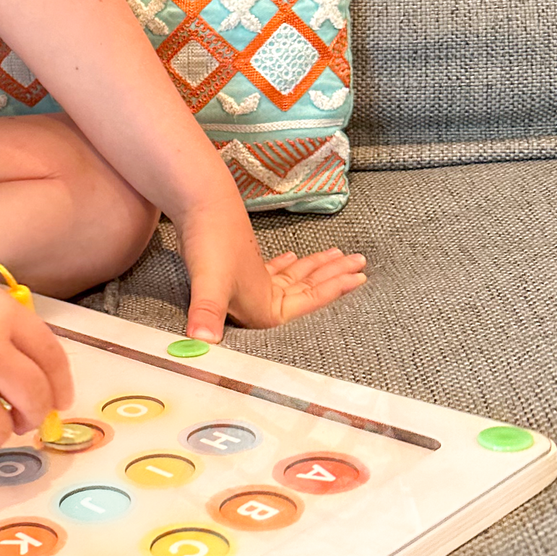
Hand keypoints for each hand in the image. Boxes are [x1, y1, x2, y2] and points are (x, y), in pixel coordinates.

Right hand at [178, 200, 366, 342]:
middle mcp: (257, 303)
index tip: (359, 279)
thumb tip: (198, 344)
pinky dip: (290, 266)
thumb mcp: (210, 282)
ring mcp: (252, 287)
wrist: (195, 211)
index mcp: (258, 311)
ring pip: (295, 280)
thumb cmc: (208, 247)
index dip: (334, 291)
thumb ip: (206, 313)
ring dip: (317, 269)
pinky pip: (277, 273)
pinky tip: (295, 257)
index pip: (306, 303)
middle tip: (360, 263)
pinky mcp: (244, 272)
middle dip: (334, 278)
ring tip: (340, 256)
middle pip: (306, 292)